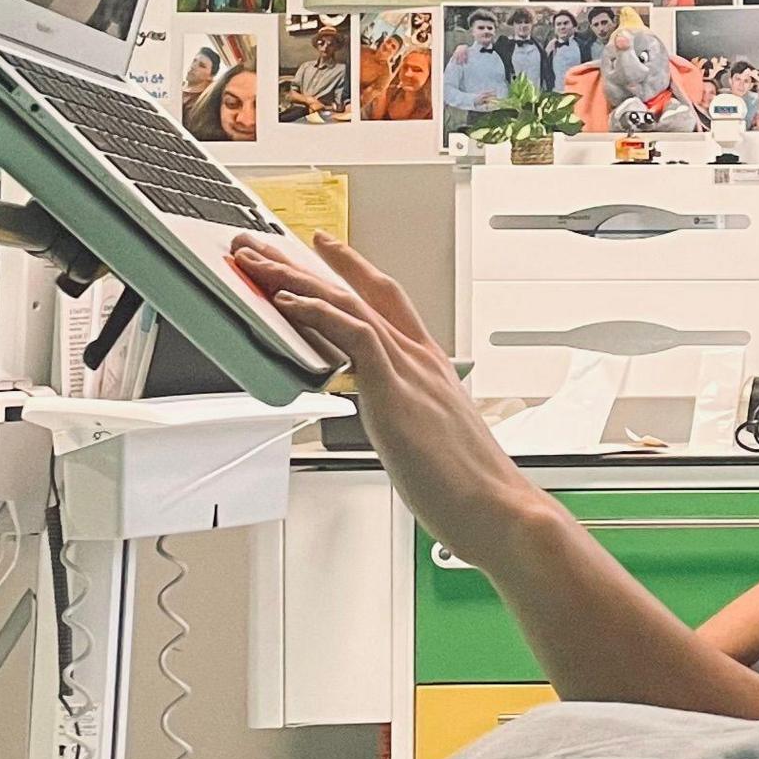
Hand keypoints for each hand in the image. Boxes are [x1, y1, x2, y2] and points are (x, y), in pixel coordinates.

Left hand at [229, 231, 546, 567]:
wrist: (499, 511)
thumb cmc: (469, 489)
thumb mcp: (431, 439)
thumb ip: (407, 418)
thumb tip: (388, 423)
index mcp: (430, 368)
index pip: (386, 301)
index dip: (353, 270)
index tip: (325, 249)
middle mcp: (420, 359)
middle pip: (360, 292)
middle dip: (309, 265)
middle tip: (266, 247)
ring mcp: (409, 371)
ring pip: (349, 304)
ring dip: (297, 279)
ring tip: (259, 264)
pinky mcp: (396, 391)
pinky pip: (354, 336)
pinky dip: (319, 314)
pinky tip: (289, 302)